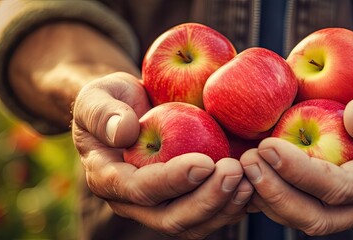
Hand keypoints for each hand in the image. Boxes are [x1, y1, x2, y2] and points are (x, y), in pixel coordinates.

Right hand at [72, 72, 252, 238]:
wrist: (130, 110)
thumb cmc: (112, 100)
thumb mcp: (97, 96)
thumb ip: (102, 112)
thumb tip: (123, 132)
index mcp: (108, 179)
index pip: (140, 190)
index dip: (172, 181)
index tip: (204, 162)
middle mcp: (134, 202)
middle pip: (171, 218)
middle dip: (206, 200)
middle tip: (234, 172)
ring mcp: (162, 205)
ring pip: (194, 225)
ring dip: (224, 207)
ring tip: (249, 180)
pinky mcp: (185, 201)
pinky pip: (210, 215)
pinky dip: (233, 205)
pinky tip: (254, 186)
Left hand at [240, 73, 352, 235]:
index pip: (341, 188)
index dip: (301, 172)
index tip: (268, 147)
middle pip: (317, 216)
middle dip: (277, 193)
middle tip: (249, 161)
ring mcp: (350, 206)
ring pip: (302, 217)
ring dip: (268, 196)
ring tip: (243, 165)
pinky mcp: (330, 200)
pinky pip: (296, 206)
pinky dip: (269, 195)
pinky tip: (248, 174)